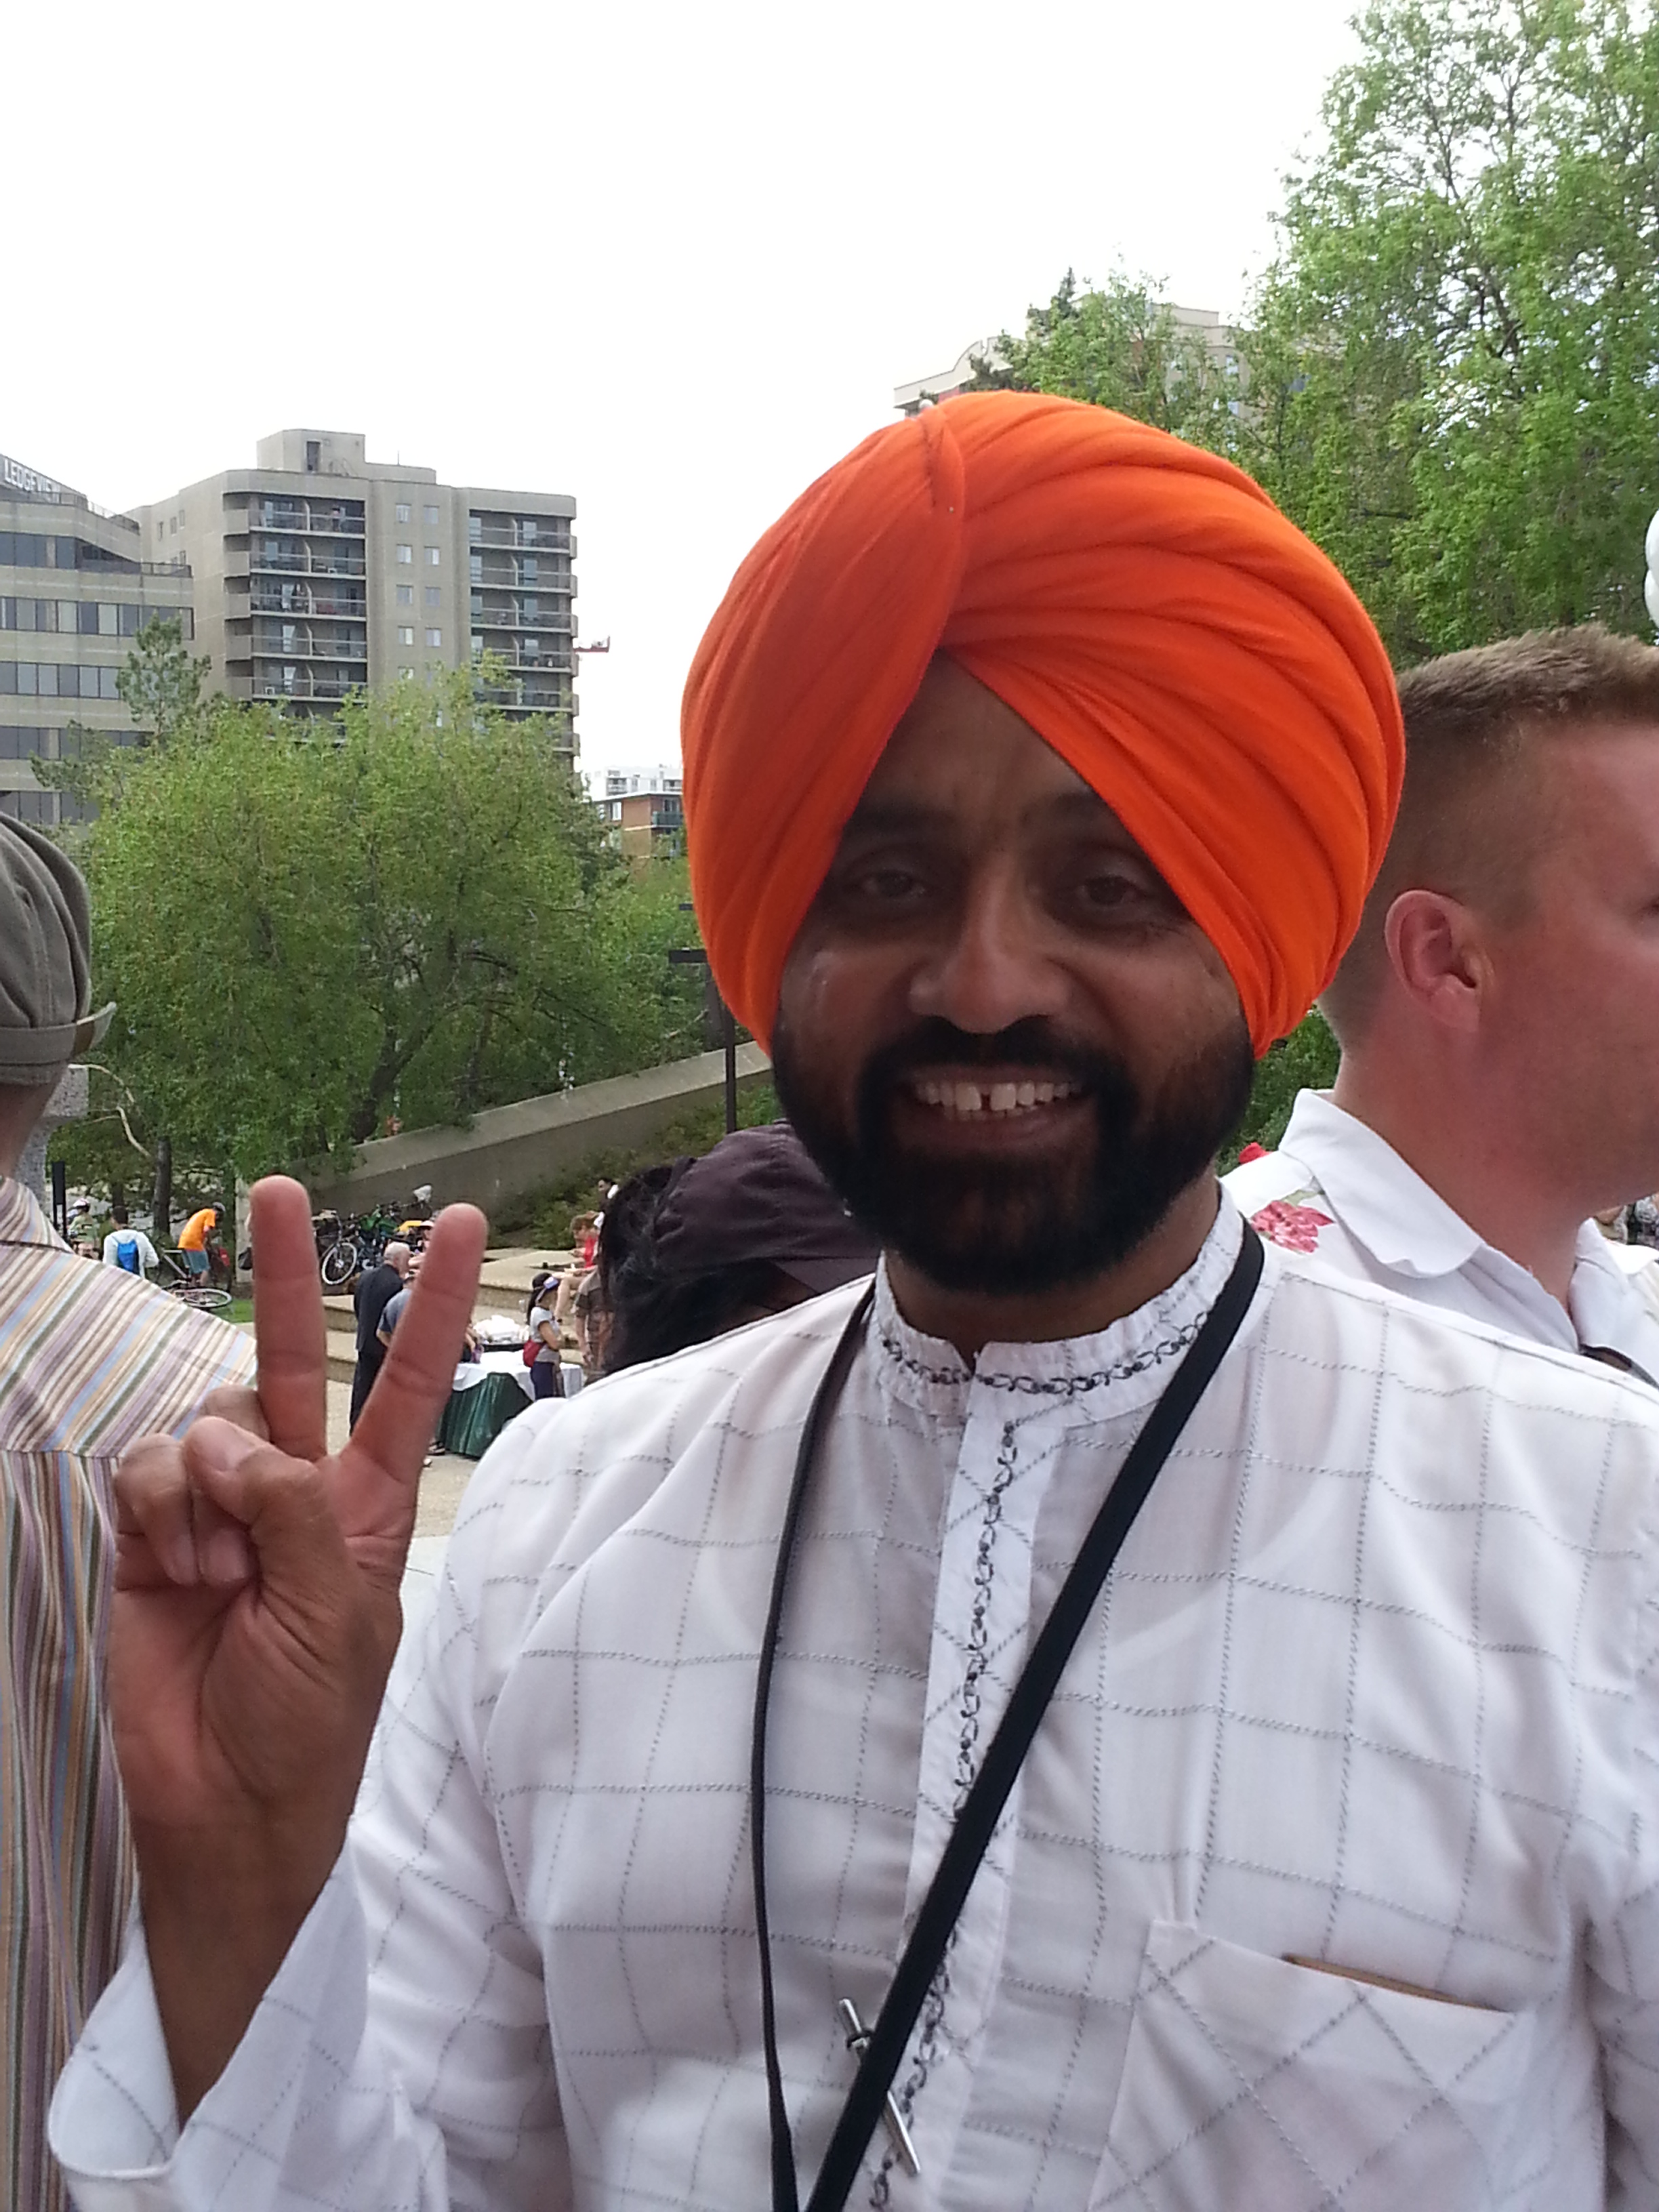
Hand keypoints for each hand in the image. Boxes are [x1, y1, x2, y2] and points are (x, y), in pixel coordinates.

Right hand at [111, 1174, 486, 2114]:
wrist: (224, 1808)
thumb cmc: (307, 1722)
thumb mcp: (338, 1615)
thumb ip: (296, 1512)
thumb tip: (234, 1446)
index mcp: (368, 1504)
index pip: (405, 1383)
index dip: (424, 1306)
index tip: (453, 1224)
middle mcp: (295, 1490)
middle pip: (290, 1359)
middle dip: (290, 1275)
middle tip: (284, 1190)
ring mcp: (219, 1509)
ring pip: (206, 1421)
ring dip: (209, 1486)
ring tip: (219, 1573)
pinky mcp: (153, 1534)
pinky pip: (146, 1470)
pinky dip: (159, 1509)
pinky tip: (176, 1567)